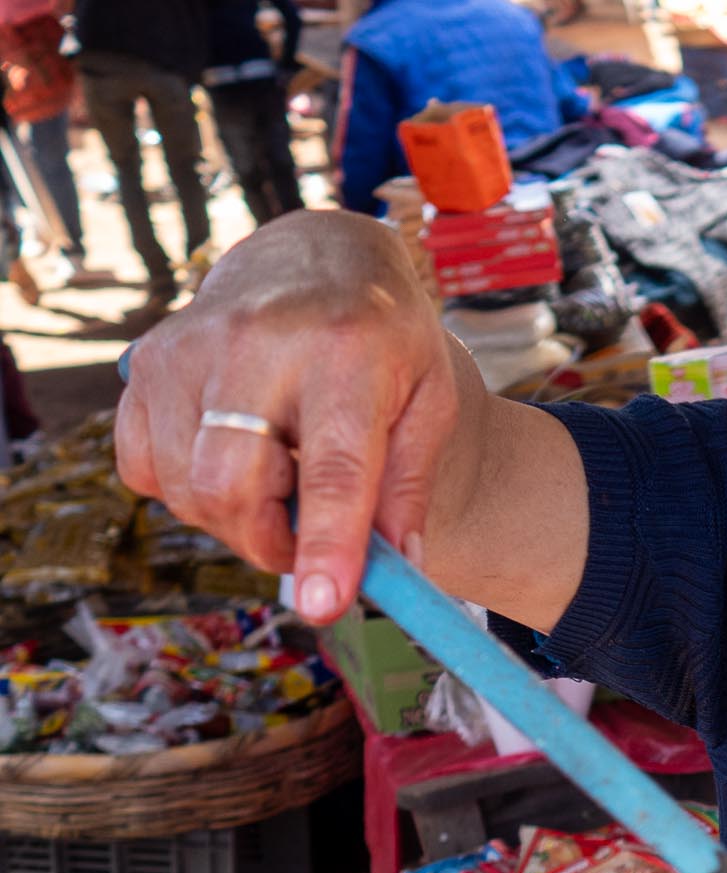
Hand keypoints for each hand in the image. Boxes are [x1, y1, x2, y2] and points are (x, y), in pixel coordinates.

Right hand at [115, 211, 465, 625]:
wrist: (317, 259)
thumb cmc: (385, 341)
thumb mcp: (430, 402)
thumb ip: (411, 488)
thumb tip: (402, 570)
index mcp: (346, 353)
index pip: (332, 468)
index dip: (327, 543)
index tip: (325, 604)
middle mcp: (255, 344)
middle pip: (230, 487)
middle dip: (269, 542)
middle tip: (306, 541)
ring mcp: (186, 350)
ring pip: (184, 488)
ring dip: (234, 520)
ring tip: (279, 483)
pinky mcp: (144, 363)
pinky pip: (143, 468)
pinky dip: (186, 490)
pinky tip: (233, 459)